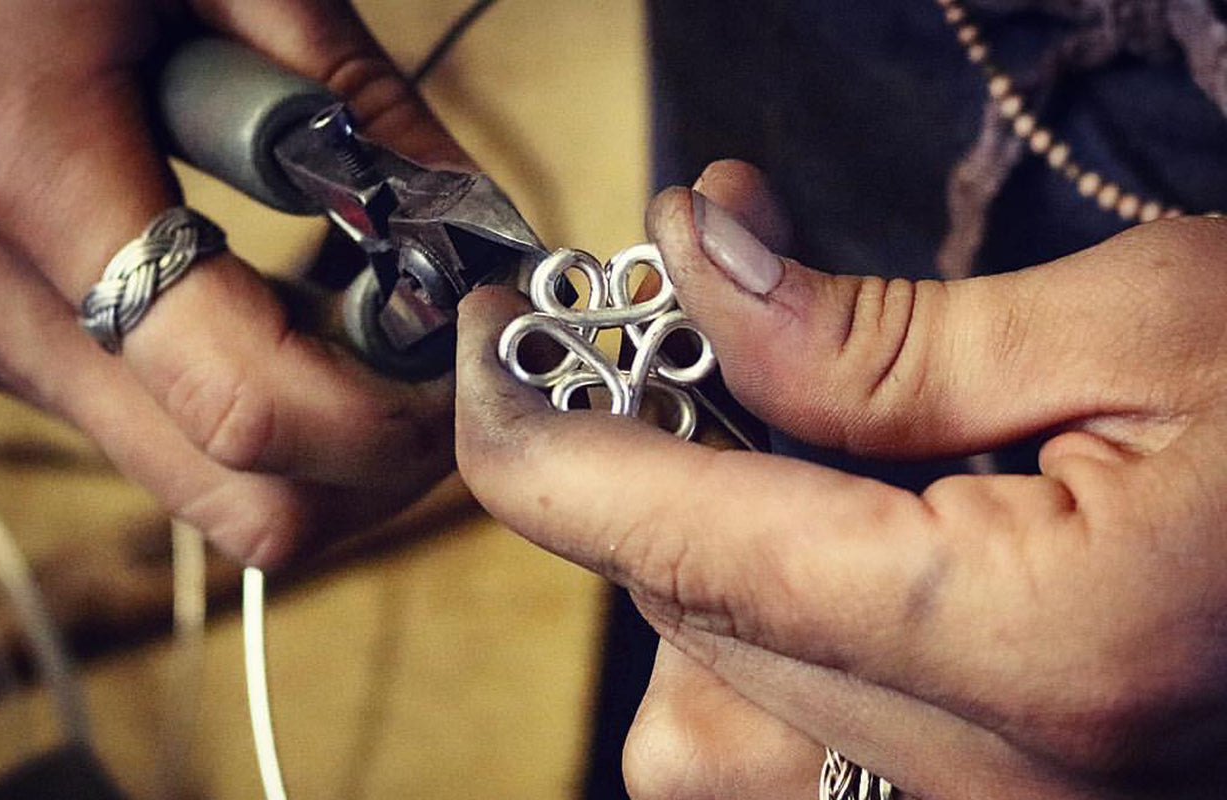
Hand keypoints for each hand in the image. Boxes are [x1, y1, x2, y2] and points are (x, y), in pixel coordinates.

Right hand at [0, 0, 467, 564]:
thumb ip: (362, 108)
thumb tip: (482, 233)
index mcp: (36, 180)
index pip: (252, 413)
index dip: (399, 417)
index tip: (474, 346)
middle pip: (248, 503)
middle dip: (383, 454)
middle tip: (449, 349)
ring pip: (211, 486)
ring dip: (330, 435)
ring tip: (377, 309)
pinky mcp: (7, 341)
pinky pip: (168, 435)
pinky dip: (266, 402)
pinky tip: (298, 301)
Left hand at [454, 159, 1226, 798]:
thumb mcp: (1146, 321)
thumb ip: (882, 330)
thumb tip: (698, 264)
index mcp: (1030, 646)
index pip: (672, 538)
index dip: (541, 430)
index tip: (491, 339)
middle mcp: (999, 777)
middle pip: (681, 613)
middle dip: (638, 457)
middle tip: (682, 324)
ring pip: (712, 705)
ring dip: (703, 549)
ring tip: (795, 428)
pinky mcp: (1005, 798)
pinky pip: (794, 737)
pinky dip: (768, 617)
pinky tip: (837, 525)